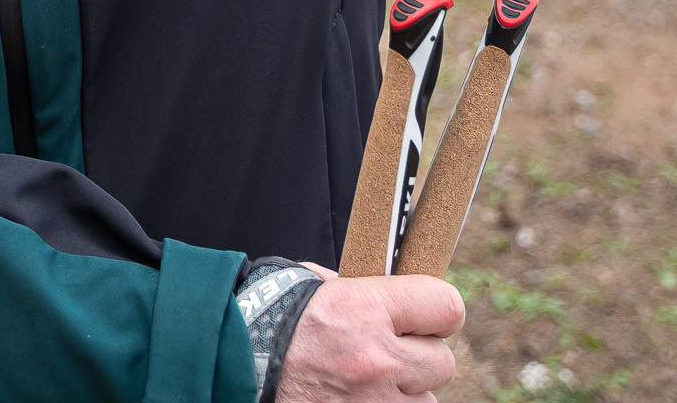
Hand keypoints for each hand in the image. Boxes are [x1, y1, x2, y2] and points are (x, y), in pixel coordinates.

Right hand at [277, 267, 464, 400]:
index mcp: (364, 310)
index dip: (438, 311)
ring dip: (402, 392)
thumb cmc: (266, 318)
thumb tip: (391, 294)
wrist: (230, 364)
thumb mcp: (314, 284)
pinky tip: (358, 396)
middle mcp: (377, 360)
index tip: (427, 315)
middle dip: (419, 357)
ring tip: (366, 380)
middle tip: (390, 352)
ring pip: (424, 401)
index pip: (446, 306)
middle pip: (442, 362)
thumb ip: (360, 289)